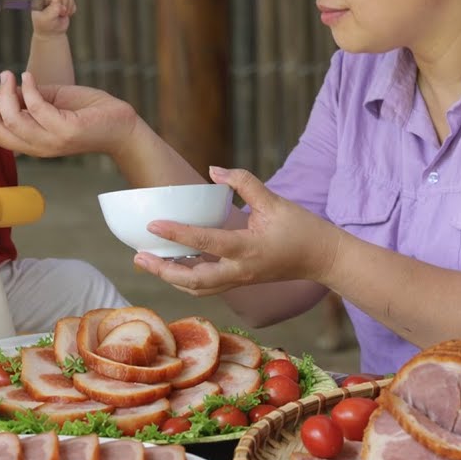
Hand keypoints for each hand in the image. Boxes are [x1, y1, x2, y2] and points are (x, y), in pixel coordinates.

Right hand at [0, 71, 139, 157]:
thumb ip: (26, 98)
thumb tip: (0, 87)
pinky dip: (28, 90)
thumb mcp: (50, 102)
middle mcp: (37, 147)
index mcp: (29, 142)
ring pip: (12, 121)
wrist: (122, 125)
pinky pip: (37, 109)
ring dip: (4, 95)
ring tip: (7, 74)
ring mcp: (51, 141)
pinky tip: (28, 76)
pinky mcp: (66, 131)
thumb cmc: (87, 112)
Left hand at [31, 0, 75, 36]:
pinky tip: (67, 14)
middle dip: (64, 5)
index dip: (59, 4)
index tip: (57, 14)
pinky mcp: (63, 1)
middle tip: (60, 14)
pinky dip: (72, 7)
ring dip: (68, 6)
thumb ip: (53, 10)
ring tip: (63, 14)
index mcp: (41, 0)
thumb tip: (62, 6)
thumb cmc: (46, 26)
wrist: (51, 33)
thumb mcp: (47, 19)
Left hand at [132, 166, 343, 295]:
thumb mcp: (274, 201)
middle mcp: (240, 271)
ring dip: (170, 278)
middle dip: (163, 271)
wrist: (322, 258)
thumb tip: (213, 170)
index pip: (205, 242)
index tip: (154, 225)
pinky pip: (207, 287)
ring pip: (198, 289)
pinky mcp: (239, 282)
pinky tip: (172, 265)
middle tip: (138, 256)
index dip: (177, 234)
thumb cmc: (301, 228)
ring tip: (147, 262)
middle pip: (193, 281)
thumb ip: (244, 182)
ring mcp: (239, 281)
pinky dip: (185, 279)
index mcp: (247, 249)